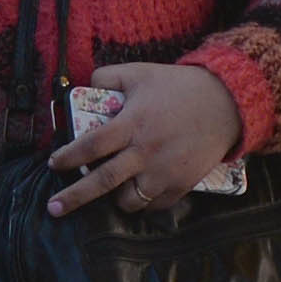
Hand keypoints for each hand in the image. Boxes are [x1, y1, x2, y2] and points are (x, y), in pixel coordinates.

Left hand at [46, 58, 243, 213]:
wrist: (227, 103)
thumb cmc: (178, 87)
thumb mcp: (139, 73)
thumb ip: (107, 78)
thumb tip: (84, 86)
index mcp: (132, 124)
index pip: (91, 145)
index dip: (68, 157)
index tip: (53, 164)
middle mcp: (146, 152)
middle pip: (102, 181)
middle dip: (74, 197)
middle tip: (53, 208)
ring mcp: (165, 171)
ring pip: (130, 200)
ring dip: (114, 200)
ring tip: (109, 193)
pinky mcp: (182, 184)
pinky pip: (155, 205)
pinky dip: (143, 204)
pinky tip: (136, 194)